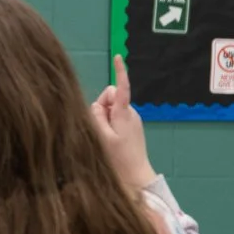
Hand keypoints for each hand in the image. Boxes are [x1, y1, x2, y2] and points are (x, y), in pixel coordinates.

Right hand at [88, 56, 155, 188]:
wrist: (137, 176)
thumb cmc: (118, 158)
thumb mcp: (102, 137)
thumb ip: (97, 116)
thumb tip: (97, 105)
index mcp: (123, 113)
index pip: (121, 87)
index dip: (120, 72)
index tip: (118, 57)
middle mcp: (130, 113)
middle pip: (110, 97)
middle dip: (102, 107)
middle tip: (100, 128)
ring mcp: (132, 120)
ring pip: (112, 108)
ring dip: (105, 118)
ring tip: (106, 137)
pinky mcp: (131, 127)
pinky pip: (116, 117)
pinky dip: (110, 123)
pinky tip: (111, 139)